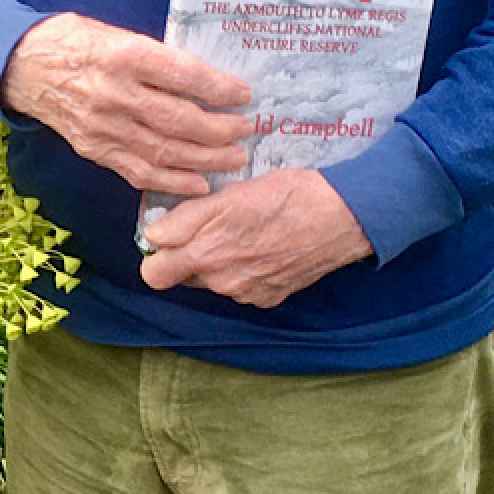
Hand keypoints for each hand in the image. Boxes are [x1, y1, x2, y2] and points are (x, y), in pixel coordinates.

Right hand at [0, 14, 252, 193]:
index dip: (218, 87)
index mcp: (124, 55)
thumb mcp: (119, 32)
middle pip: (177, 119)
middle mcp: (114, 93)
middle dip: (220, 129)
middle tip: (248, 129)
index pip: (182, 75)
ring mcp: (103, 126)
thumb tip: (206, 77)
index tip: (244, 94)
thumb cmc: (78, 40)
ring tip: (235, 158)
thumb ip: (157, 56)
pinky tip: (199, 183)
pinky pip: (138, 170)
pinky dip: (172, 180)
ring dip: (205, 159)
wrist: (25, 66)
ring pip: (163, 150)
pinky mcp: (95, 149)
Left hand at [139, 169, 371, 307]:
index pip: (154, 273)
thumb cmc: (285, 195)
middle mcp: (222, 281)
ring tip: (243, 231)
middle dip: (187, 255)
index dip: (158, 251)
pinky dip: (244, 271)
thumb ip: (187, 218)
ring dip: (218, 261)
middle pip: (182, 276)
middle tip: (209, 228)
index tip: (171, 232)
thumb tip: (154, 235)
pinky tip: (263, 246)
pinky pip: (240, 288)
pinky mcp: (268, 300)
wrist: (340, 217)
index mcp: (206, 253)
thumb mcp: (232, 194)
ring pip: (213, 280)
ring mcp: (246, 294)